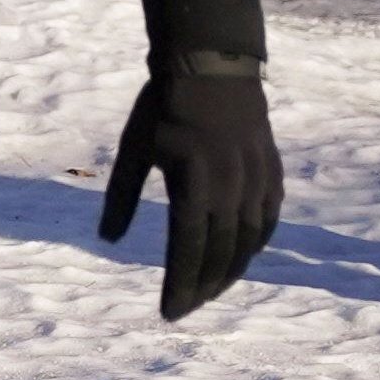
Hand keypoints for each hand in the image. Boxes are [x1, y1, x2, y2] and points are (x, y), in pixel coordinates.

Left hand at [98, 70, 279, 320]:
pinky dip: (255, 244)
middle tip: (186, 311)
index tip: (169, 314)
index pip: (187, 250)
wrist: (213, 65)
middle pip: (220, 253)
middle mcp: (230, 188)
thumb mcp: (134, 149)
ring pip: (247, 242)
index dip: (179, 286)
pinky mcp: (271, 172)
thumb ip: (121, 196)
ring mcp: (256, 181)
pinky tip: (241, 256)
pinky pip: (267, 219)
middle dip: (202, 288)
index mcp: (192, 185)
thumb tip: (107, 239)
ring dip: (230, 272)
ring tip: (209, 292)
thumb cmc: (164, 106)